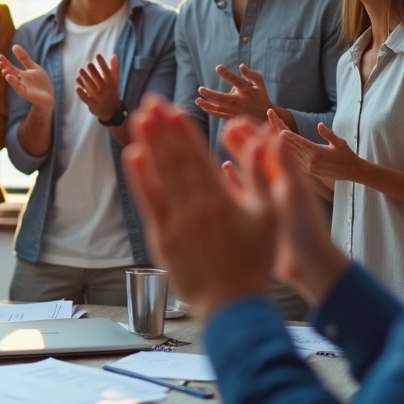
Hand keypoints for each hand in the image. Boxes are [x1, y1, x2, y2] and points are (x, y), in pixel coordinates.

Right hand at [0, 45, 53, 110]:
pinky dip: (13, 82)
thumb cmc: (40, 83)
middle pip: (10, 72)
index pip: (10, 67)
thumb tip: (14, 46)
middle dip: (4, 67)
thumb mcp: (33, 67)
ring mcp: (22, 86)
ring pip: (13, 80)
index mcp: (20, 74)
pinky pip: (18, 87)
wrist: (48, 97)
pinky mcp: (26, 93)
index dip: (5, 62)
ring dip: (8, 75)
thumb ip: (24, 58)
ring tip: (3, 70)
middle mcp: (19, 80)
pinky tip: (9, 77)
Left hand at [74, 53, 121, 121]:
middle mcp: (105, 90)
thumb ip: (114, 68)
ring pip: (92, 87)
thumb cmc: (111, 92)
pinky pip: (86, 98)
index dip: (102, 63)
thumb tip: (114, 55)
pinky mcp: (92, 104)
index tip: (97, 55)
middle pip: (99, 79)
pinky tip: (77, 86)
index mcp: (111, 83)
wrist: (111, 111)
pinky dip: (82, 93)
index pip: (107, 71)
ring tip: (80, 70)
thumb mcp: (114, 81)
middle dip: (94, 71)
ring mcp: (99, 97)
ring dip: (86, 79)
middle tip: (88, 63)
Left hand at [121, 96, 274, 319]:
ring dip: (148, 145)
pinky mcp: (162, 237)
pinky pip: (149, 202)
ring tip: (139, 119)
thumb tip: (265, 140)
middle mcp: (196, 206)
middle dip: (162, 128)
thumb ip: (261, 176)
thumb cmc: (254, 260)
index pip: (198, 156)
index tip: (172, 108)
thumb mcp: (269, 216)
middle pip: (175, 160)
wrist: (231, 302)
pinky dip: (140, 179)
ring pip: (159, 175)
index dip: (183, 130)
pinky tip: (134, 157)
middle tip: (150, 101)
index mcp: (222, 199)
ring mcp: (176, 222)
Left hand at [196, 64, 279, 122]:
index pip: (236, 81)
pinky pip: (219, 114)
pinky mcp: (232, 116)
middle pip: (223, 98)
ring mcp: (235, 110)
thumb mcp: (259, 83)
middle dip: (211, 94)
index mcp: (246, 90)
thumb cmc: (260, 94)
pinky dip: (210, 111)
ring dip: (207, 105)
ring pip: (219, 108)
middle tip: (200, 89)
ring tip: (197, 100)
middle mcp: (240, 101)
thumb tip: (241, 65)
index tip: (218, 67)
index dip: (227, 74)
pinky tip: (202, 106)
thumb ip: (251, 74)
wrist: (264, 115)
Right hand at [221, 121, 349, 306]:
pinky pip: (242, 192)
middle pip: (256, 156)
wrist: (308, 266)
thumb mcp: (295, 193)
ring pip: (247, 172)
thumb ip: (286, 163)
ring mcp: (266, 200)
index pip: (269, 147)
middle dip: (241, 140)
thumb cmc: (306, 229)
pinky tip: (222, 170)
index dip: (254, 132)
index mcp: (287, 177)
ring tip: (220, 143)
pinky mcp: (258, 215)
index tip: (237, 121)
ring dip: (235, 156)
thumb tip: (278, 132)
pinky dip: (233, 180)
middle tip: (225, 127)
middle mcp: (275, 185)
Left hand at [268, 109, 361, 180]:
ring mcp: (306, 166)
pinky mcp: (305, 170)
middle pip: (290, 144)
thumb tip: (319, 124)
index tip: (280, 128)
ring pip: (288, 150)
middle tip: (271, 115)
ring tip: (269, 123)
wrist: (351, 172)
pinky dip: (284, 148)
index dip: (289, 135)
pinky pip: (291, 157)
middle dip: (279, 129)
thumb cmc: (346, 155)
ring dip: (278, 137)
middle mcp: (309, 161)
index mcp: (317, 153)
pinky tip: (274, 139)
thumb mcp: (340, 143)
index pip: (300, 142)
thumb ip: (329, 134)